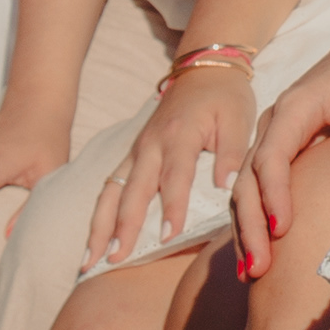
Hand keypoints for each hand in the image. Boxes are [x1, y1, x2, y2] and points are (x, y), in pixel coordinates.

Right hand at [91, 68, 257, 266]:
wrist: (204, 68)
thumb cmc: (226, 97)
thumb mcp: (239, 119)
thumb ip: (232, 153)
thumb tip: (225, 188)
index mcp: (180, 135)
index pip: (175, 176)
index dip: (172, 207)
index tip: (168, 237)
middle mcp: (150, 145)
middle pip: (132, 190)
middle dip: (122, 226)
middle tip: (115, 259)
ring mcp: (136, 150)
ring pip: (111, 192)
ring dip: (100, 227)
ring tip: (91, 260)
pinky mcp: (131, 155)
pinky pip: (109, 187)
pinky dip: (100, 215)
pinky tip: (95, 241)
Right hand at [239, 19, 329, 277]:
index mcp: (292, 109)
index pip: (272, 156)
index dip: (274, 194)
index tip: (281, 229)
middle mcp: (273, 126)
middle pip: (248, 180)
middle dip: (251, 224)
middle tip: (260, 268)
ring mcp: (273, 141)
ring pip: (246, 190)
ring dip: (247, 230)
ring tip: (253, 273)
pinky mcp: (280, 155)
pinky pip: (258, 191)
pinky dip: (254, 222)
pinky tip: (257, 255)